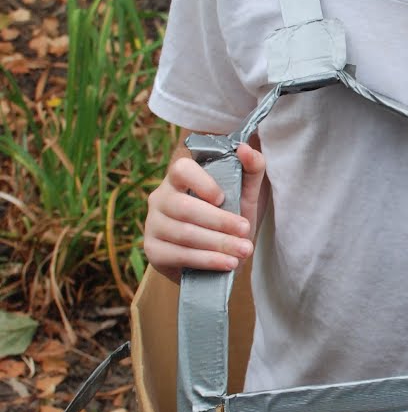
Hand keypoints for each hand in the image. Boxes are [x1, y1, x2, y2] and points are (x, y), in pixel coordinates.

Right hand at [144, 140, 265, 281]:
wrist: (216, 258)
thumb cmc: (228, 220)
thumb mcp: (245, 195)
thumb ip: (251, 169)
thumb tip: (245, 148)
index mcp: (178, 179)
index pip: (181, 169)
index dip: (202, 182)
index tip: (223, 198)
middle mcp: (160, 198)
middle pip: (185, 207)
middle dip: (220, 221)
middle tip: (246, 231)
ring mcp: (152, 225)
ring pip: (184, 233)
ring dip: (218, 244)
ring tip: (244, 250)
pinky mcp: (152, 250)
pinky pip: (178, 255)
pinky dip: (207, 260)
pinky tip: (228, 263)